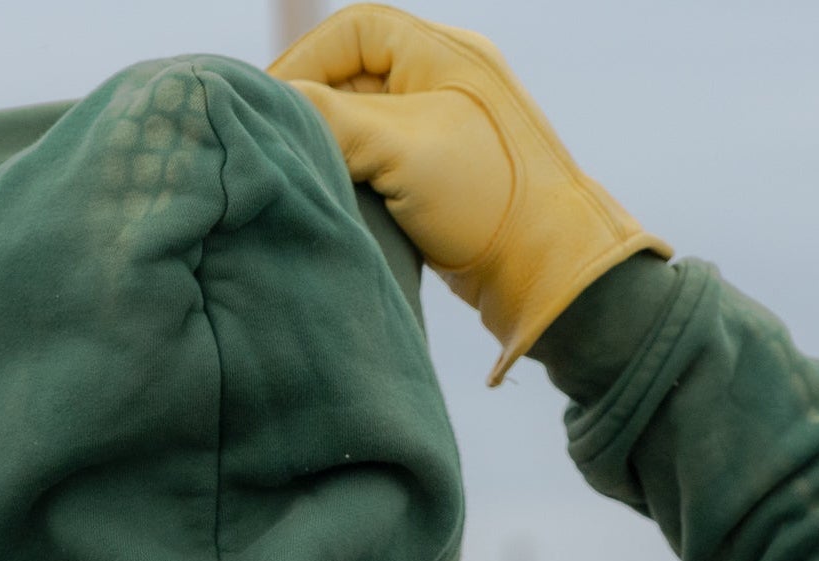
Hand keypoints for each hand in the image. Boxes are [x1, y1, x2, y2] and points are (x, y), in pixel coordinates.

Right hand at [269, 4, 670, 384]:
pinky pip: (380, 163)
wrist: (549, 271)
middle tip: (277, 148)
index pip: (353, 30)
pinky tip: (337, 203)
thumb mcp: (399, 146)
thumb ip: (330, 117)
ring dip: (331, 148)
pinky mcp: (441, 180)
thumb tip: (270, 107)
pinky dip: (353, 178)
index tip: (269, 107)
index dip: (304, 60)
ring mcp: (444, 132)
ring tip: (304, 178)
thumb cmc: (487, 199)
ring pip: (364, 123)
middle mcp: (444, 83)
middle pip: (354, 76)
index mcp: (443, 53)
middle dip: (313, 108)